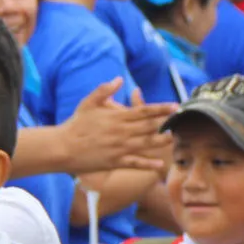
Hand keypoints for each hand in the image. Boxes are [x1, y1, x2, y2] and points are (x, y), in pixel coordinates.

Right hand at [60, 80, 174, 173]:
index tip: (175, 106)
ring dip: (162, 142)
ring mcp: (119, 148)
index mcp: (117, 117)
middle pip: (150, 127)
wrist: (61, 147)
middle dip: (167, 124)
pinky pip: (135, 163)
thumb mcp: (88, 103)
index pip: (144, 111)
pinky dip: (148, 164)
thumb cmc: (75, 124)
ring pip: (146, 144)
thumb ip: (104, 90)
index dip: (161, 108)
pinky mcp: (115, 162)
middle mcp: (121, 132)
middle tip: (182, 122)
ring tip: (175, 139)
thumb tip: (119, 79)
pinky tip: (160, 164)